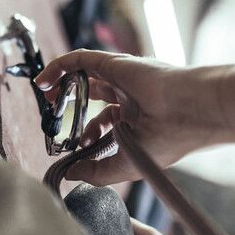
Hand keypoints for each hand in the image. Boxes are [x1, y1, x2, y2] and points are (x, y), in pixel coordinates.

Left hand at [34, 50, 228, 184]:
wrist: (190, 112)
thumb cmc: (170, 138)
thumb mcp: (127, 165)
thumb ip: (97, 171)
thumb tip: (70, 174)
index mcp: (139, 119)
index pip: (107, 122)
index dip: (87, 134)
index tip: (75, 149)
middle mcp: (131, 96)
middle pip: (94, 96)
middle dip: (73, 108)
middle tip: (54, 119)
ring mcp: (123, 78)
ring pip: (86, 75)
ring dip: (62, 83)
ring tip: (44, 95)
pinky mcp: (115, 63)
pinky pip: (80, 60)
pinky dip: (59, 67)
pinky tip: (43, 80)